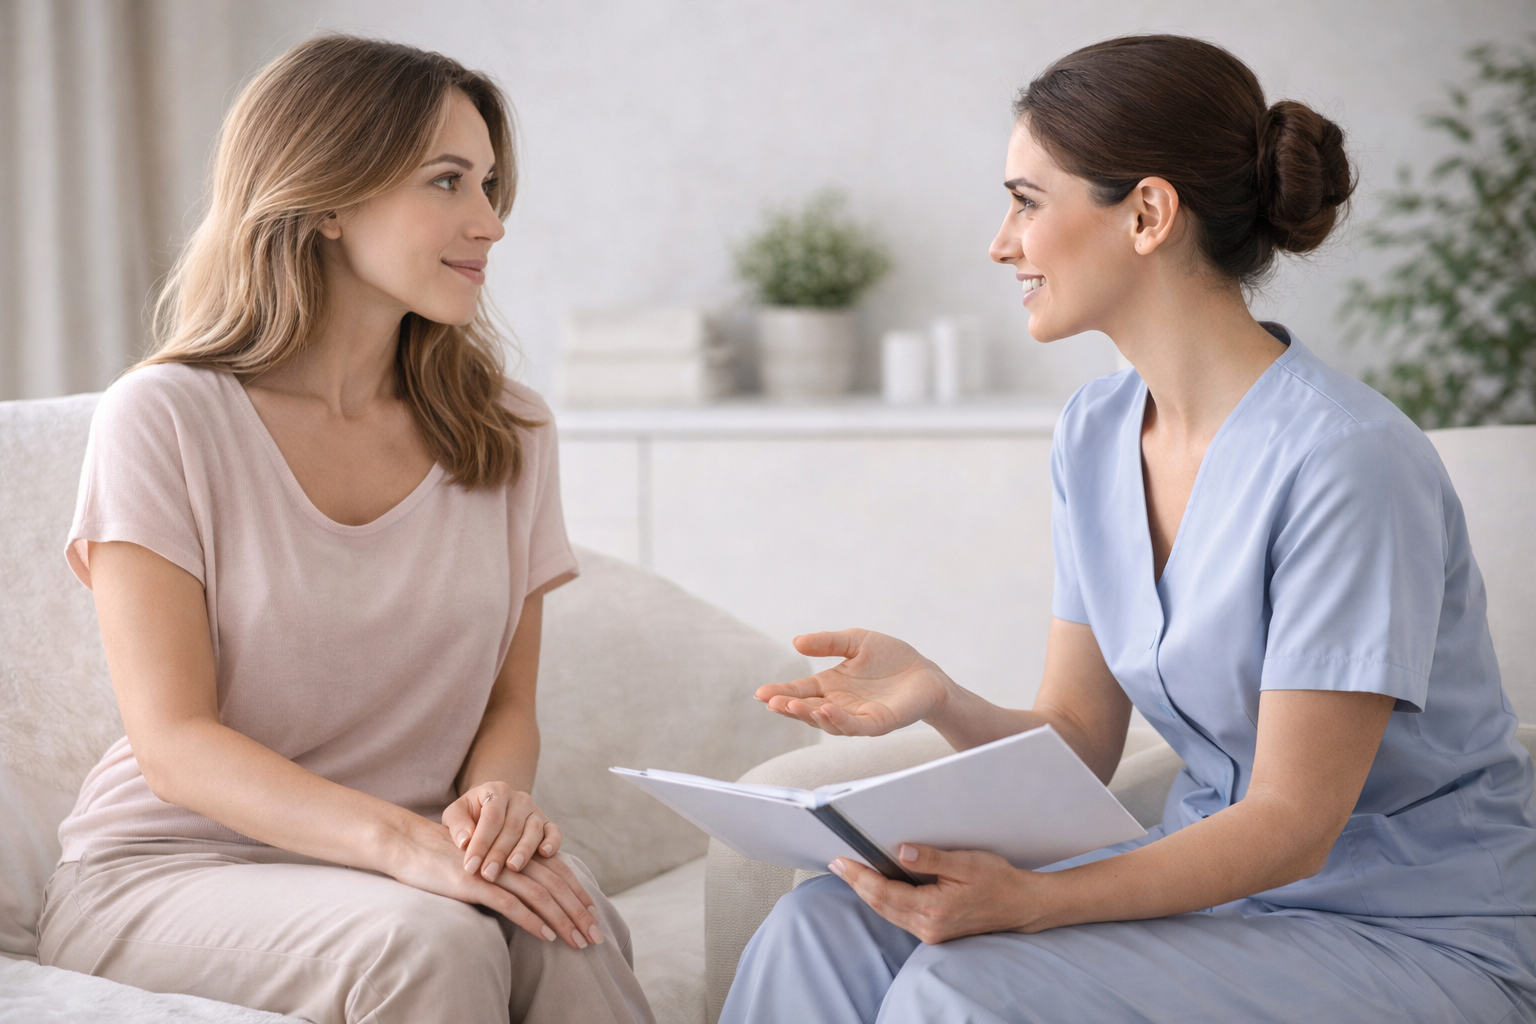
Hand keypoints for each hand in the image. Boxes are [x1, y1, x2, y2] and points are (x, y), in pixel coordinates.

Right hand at [387, 814, 603, 949]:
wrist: (411, 845)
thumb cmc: (449, 857)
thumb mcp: (485, 863)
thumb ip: (507, 873)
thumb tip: (530, 895)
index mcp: (516, 852)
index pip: (557, 873)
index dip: (578, 894)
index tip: (593, 915)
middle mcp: (511, 859)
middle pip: (556, 886)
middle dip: (579, 913)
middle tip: (596, 936)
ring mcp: (495, 871)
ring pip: (540, 896)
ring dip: (563, 921)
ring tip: (579, 942)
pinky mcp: (476, 884)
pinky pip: (510, 904)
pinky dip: (532, 921)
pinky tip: (547, 935)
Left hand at [442, 781, 559, 882]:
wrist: (488, 810)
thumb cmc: (469, 816)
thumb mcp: (455, 814)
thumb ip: (457, 824)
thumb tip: (465, 842)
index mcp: (496, 790)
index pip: (491, 817)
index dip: (481, 842)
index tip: (470, 866)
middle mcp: (519, 798)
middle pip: (512, 826)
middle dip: (499, 852)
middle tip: (487, 875)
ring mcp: (536, 811)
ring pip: (534, 829)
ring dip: (524, 850)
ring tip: (513, 868)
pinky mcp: (548, 824)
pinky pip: (554, 833)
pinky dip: (552, 843)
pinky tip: (544, 854)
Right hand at [756, 630, 952, 735]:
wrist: (925, 672)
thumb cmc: (890, 657)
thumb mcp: (855, 641)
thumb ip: (828, 642)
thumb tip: (796, 642)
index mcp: (830, 686)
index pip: (800, 692)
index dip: (780, 694)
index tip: (760, 694)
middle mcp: (839, 705)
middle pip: (808, 709)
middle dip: (788, 707)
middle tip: (770, 702)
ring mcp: (856, 717)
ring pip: (827, 722)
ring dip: (809, 715)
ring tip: (791, 706)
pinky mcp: (877, 723)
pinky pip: (855, 726)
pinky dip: (838, 720)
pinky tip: (826, 710)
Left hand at [829, 843, 1048, 942]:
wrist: (1020, 905)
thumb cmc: (997, 880)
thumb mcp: (966, 862)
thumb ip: (931, 858)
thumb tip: (900, 851)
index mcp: (934, 908)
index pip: (884, 893)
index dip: (859, 877)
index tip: (841, 861)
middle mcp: (928, 926)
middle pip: (880, 905)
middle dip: (856, 883)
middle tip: (836, 863)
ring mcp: (931, 932)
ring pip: (888, 912)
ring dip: (867, 892)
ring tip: (849, 872)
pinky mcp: (934, 931)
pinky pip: (899, 915)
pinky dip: (883, 899)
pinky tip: (876, 886)